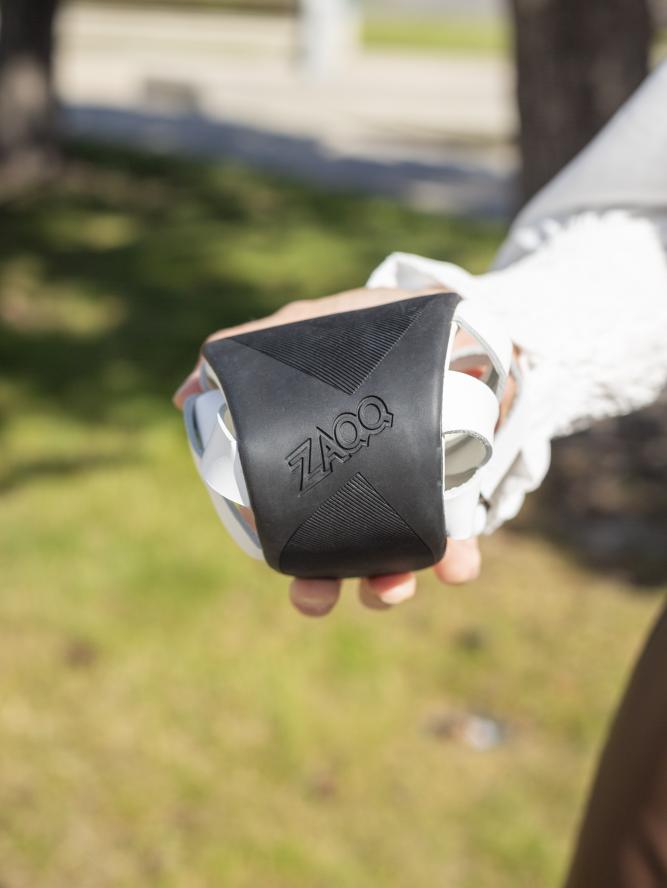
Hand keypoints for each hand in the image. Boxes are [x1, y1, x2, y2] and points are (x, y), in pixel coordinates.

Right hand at [173, 287, 505, 616]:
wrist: (452, 317)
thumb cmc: (371, 331)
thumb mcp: (307, 328)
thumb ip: (250, 351)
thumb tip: (183, 397)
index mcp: (326, 469)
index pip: (300, 525)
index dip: (293, 560)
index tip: (288, 572)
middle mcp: (367, 494)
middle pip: (342, 558)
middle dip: (327, 587)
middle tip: (318, 596)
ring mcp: (416, 497)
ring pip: (397, 560)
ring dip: (389, 585)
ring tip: (390, 584)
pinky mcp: (464, 494)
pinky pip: (461, 539)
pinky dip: (457, 560)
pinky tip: (455, 566)